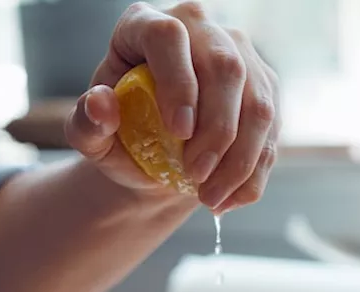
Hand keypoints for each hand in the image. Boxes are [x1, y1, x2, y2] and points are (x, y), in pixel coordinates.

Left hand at [65, 1, 280, 213]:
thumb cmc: (121, 136)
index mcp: (147, 25)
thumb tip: (100, 103)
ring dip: (240, 160)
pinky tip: (228, 198)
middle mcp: (200, 30)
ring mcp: (239, 56)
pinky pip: (272, 132)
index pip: (169, 37)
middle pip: (225, 68)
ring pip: (258, 103)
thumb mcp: (93, 136)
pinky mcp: (265, 88)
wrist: (156, 156)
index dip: (178, 82)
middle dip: (216, 131)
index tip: (177, 131)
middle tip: (196, 176)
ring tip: (210, 197)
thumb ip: (87, 123)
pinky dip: (253, 173)